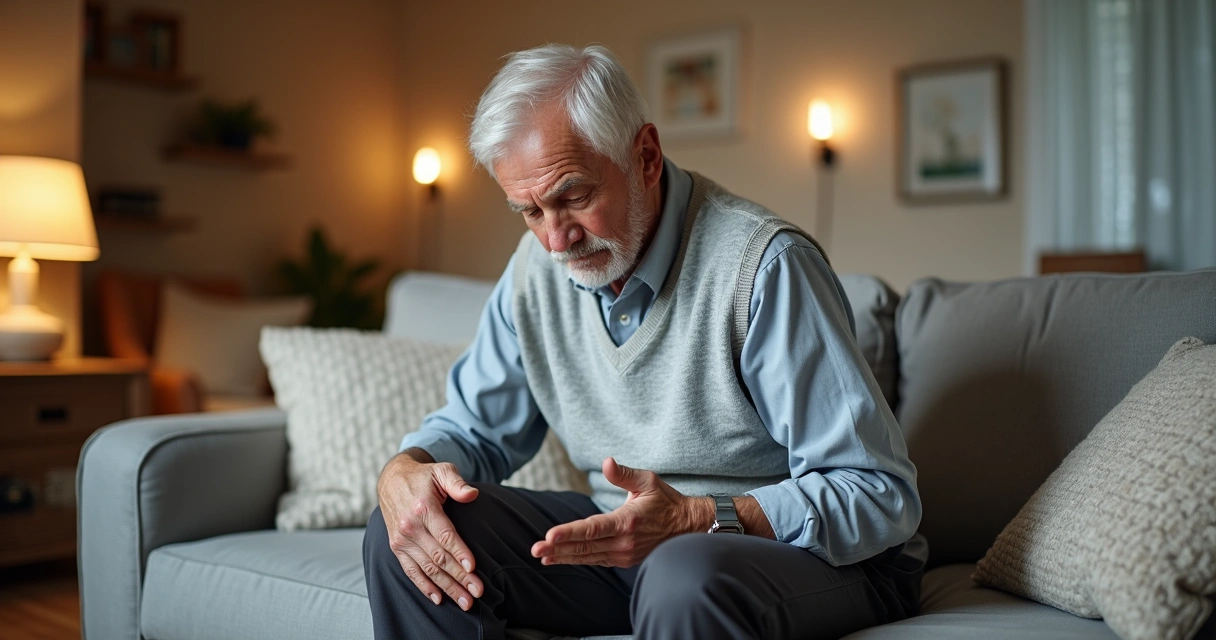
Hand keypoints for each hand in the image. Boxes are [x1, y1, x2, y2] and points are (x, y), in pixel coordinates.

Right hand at [376, 452, 483, 610]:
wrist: (391, 480)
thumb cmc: (424, 477)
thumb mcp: (442, 470)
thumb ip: (457, 482)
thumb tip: (472, 494)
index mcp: (424, 508)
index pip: (445, 535)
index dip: (459, 552)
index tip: (473, 568)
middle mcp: (410, 527)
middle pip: (438, 557)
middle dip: (459, 577)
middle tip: (478, 592)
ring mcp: (401, 539)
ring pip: (427, 569)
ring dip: (447, 587)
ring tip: (465, 602)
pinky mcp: (396, 547)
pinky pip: (411, 571)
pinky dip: (424, 586)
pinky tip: (439, 599)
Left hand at [530, 457, 707, 567]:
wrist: (688, 527)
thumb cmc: (666, 501)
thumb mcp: (648, 480)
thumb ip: (624, 474)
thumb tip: (606, 462)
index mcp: (627, 521)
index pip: (592, 528)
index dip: (569, 533)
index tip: (549, 536)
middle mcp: (624, 542)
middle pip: (585, 546)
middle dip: (558, 548)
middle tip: (535, 549)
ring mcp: (624, 554)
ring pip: (588, 556)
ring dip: (563, 556)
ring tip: (542, 556)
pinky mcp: (624, 560)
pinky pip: (596, 560)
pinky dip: (577, 559)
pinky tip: (559, 559)